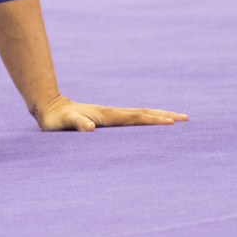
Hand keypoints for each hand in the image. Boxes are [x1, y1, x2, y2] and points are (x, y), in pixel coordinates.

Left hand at [34, 95, 187, 130]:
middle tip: (186, 118)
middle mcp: (112, 113)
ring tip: (176, 119)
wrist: (50, 108)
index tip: (171, 123)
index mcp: (107, 116)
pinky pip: (133, 119)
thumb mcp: (65, 123)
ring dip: (159, 116)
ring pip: (140, 114)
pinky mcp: (108, 118)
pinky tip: (151, 124)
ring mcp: (111, 114)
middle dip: (165, 116)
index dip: (153, 120)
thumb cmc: (57, 120)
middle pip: (144, 113)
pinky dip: (147, 119)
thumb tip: (89, 128)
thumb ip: (77, 124)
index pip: (135, 118)